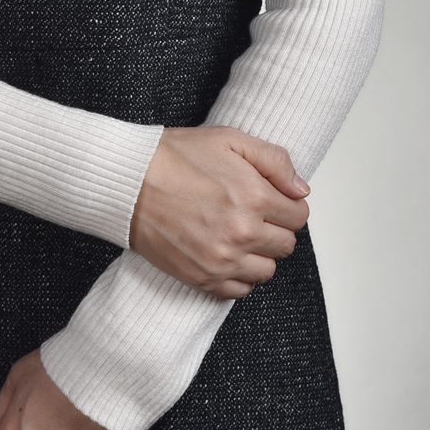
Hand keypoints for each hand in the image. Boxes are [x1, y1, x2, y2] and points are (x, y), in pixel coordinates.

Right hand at [129, 125, 309, 297]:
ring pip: (267, 271)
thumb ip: (274, 160)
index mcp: (254, 196)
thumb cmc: (174, 157)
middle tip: (253, 214)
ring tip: (238, 234)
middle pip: (286, 244)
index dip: (289, 205)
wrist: (128, 181)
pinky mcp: (202, 278)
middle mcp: (242, 232)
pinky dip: (239, 275)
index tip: (274, 201)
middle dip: (275, 228)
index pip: (299, 216)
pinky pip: (240, 291)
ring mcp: (222, 259)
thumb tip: (301, 189)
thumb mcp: (230, 139)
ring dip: (259, 254)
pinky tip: (225, 253)